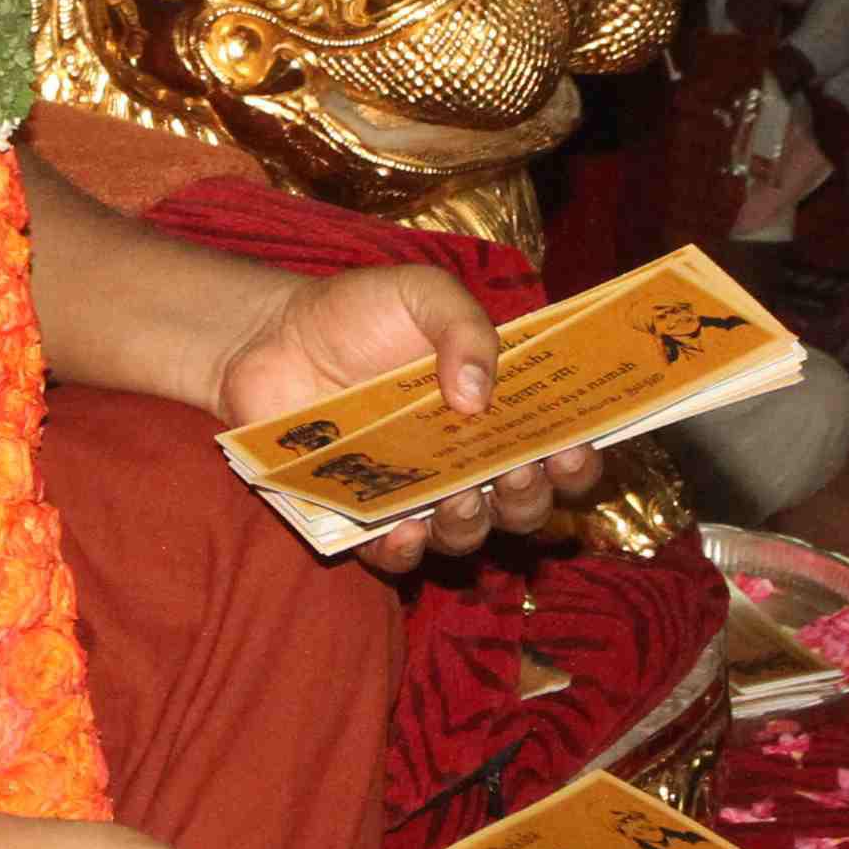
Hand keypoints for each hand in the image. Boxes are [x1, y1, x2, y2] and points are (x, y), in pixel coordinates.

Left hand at [213, 262, 603, 572]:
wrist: (270, 337)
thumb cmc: (355, 313)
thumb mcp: (419, 293)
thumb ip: (463, 327)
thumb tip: (481, 396)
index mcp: (496, 407)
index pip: (558, 445)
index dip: (577, 456)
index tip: (574, 445)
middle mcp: (465, 459)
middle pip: (524, 503)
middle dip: (531, 496)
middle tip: (518, 470)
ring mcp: (415, 492)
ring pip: (467, 533)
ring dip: (473, 522)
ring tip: (461, 493)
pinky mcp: (362, 518)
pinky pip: (395, 555)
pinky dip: (406, 550)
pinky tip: (404, 527)